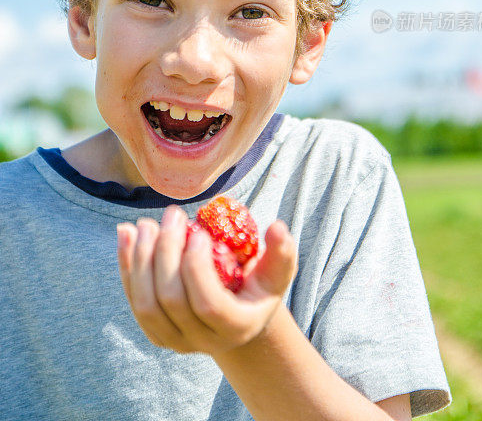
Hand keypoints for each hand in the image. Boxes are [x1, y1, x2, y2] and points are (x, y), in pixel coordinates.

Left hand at [116, 205, 297, 356]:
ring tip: (147, 223)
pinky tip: (126, 233)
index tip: (199, 231)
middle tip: (173, 214)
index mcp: (235, 327)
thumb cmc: (258, 286)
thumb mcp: (276, 272)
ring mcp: (174, 340)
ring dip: (141, 258)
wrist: (236, 316)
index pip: (207, 304)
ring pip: (145, 304)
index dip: (196, 267)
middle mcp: (201, 341)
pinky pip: (132, 300)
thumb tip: (278, 228)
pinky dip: (126, 265)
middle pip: (171, 300)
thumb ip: (281, 252)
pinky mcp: (154, 331)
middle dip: (166, 252)